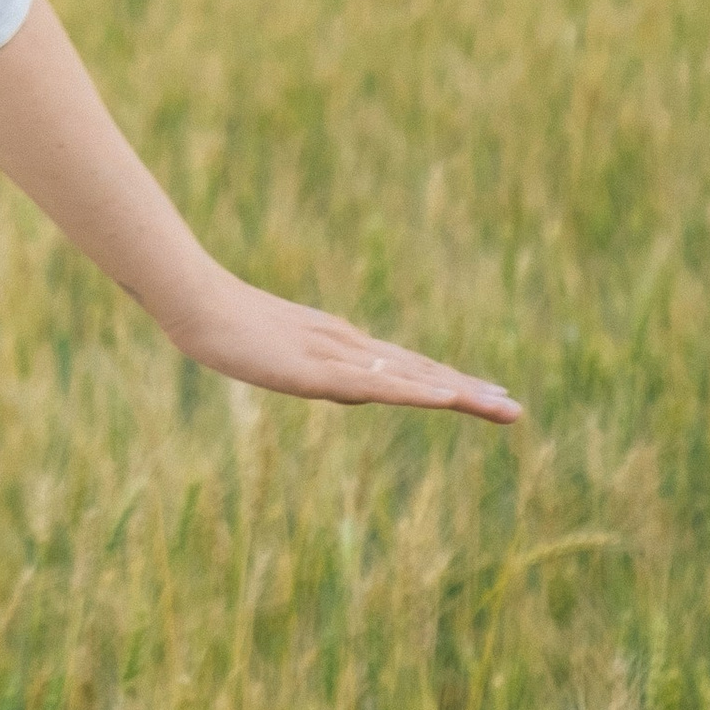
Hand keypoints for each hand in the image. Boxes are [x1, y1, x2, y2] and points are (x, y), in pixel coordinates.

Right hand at [159, 267, 521, 427]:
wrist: (194, 299)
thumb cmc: (221, 323)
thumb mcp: (273, 352)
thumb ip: (305, 365)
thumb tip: (331, 384)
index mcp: (339, 344)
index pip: (404, 368)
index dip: (446, 382)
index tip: (484, 395)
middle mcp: (349, 346)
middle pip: (419, 372)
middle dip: (468, 392)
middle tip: (515, 409)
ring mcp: (336, 356)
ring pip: (411, 378)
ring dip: (459, 394)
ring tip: (500, 407)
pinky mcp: (319, 369)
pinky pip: (378, 385)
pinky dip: (417, 392)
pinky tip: (446, 400)